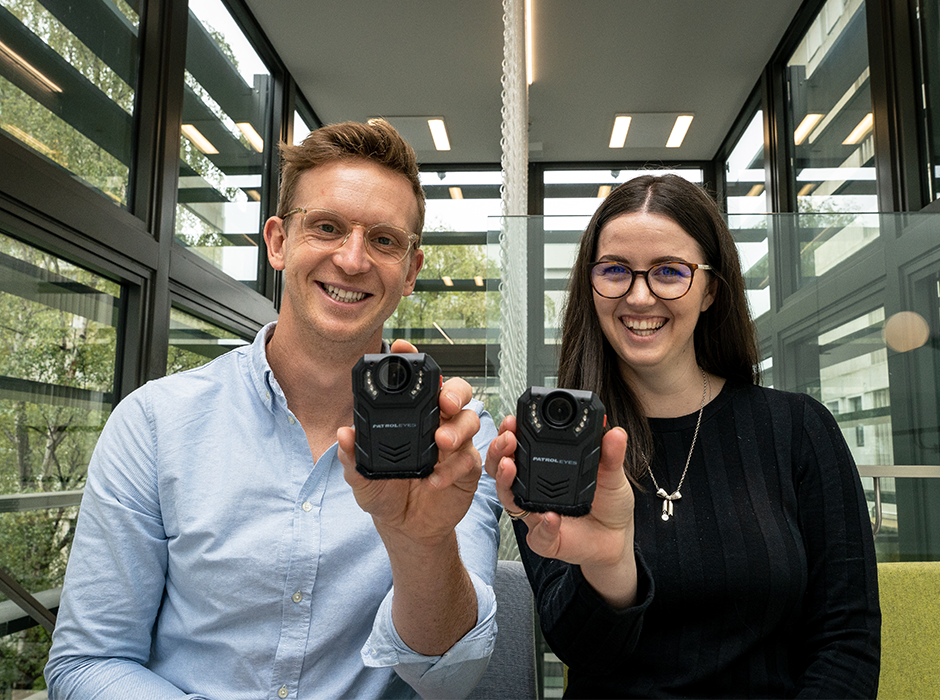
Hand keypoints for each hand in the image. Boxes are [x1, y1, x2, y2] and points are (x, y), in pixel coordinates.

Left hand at [337, 340, 482, 547]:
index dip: (412, 360)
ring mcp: (455, 444)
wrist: (406, 528)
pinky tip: (435, 479)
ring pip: (470, 419)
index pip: (415, 381)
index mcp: (411, 416)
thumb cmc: (386, 495)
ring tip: (440, 443)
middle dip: (453, 391)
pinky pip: (469, 458)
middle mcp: (436, 423)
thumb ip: (353, 457)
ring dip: (458, 429)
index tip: (402, 347)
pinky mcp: (467, 467)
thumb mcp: (361, 477)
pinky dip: (454, 467)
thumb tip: (344, 435)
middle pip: (455, 391)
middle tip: (442, 403)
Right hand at [485, 416, 637, 605]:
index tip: (512, 420)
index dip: (510, 432)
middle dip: (498, 452)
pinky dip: (543, 525)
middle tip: (508, 440)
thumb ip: (612, 455)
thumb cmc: (608, 503)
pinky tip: (551, 517)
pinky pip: (537, 534)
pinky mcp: (545, 539)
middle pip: (502, 469)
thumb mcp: (612, 474)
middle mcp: (534, 489)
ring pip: (508, 498)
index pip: (520, 446)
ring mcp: (536, 513)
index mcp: (545, 467)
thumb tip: (616, 432)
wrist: (617, 538)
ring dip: (506, 482)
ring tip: (511, 468)